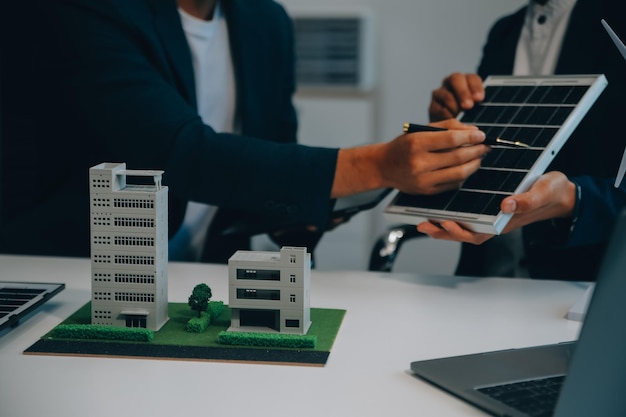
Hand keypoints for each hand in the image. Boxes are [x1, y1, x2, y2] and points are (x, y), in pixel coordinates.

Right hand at [332, 119, 488, 197]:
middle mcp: (419, 163)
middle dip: (477, 150)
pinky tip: (465, 167)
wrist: (384, 167)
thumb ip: (447, 127)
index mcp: (416, 143)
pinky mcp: (427, 191)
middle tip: (485, 146)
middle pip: (458, 157)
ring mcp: (423, 180)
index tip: (482, 134)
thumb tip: (474, 131)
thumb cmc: (404, 146)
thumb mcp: (420, 130)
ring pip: (459, 173)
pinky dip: (464, 175)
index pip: (450, 139)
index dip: (470, 136)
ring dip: (474, 164)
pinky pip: (453, 184)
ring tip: (478, 156)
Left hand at [416, 172, 576, 243]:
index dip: (459, 231)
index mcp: (506, 222)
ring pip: (464, 227)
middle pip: (465, 233)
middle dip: (443, 232)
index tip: (444, 222)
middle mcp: (496, 222)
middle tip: (424, 224)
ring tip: (424, 221)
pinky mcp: (491, 209)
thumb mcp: (542, 192)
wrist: (560, 192)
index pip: (478, 234)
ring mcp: (493, 217)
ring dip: (444, 226)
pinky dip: (453, 215)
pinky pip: (469, 216)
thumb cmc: (552, 192)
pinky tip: (439, 209)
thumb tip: (506, 205)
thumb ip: (526, 200)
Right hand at [429, 73, 483, 121]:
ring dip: (454, 106)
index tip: (479, 99)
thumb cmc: (468, 119)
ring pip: (446, 94)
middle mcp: (452, 84)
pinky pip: (438, 108)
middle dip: (462, 92)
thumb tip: (484, 109)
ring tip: (460, 117)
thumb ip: (480, 107)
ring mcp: (440, 94)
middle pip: (455, 78)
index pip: (472, 78)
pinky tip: (451, 121)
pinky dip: (446, 115)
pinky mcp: (432, 107)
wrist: (450, 132)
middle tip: (468, 106)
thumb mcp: (477, 111)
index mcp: (467, 82)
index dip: (476, 87)